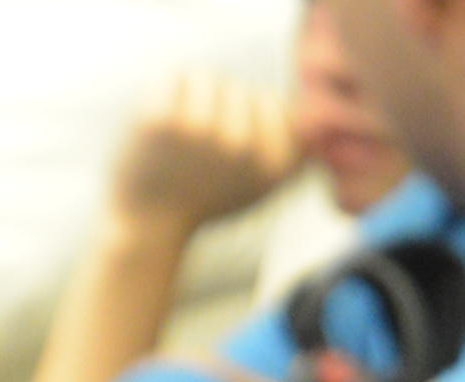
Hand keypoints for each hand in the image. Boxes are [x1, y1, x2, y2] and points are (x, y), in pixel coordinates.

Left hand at [113, 71, 302, 234]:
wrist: (153, 222)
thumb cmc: (210, 199)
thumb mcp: (263, 186)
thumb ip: (293, 154)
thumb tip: (311, 114)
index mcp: (274, 166)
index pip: (278, 106)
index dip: (256, 119)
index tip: (234, 149)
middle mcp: (244, 148)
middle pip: (242, 90)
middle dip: (224, 107)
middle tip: (204, 145)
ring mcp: (203, 131)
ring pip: (209, 78)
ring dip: (194, 97)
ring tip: (183, 133)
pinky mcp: (164, 119)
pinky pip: (175, 76)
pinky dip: (167, 91)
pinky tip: (163, 122)